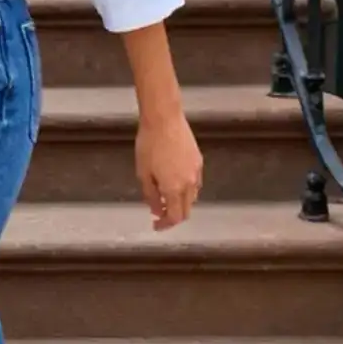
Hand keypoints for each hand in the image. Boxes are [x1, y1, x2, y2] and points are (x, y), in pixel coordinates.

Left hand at [135, 112, 202, 231]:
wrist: (164, 119)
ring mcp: (197, 172)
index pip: (174, 217)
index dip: (165, 224)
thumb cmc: (149, 144)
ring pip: (192, 197)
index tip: (155, 224)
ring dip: (180, 203)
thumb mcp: (143, 173)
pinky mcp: (199, 161)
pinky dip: (185, 190)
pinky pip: (195, 183)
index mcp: (174, 188)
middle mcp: (189, 184)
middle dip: (173, 216)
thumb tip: (155, 210)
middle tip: (159, 214)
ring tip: (165, 197)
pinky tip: (174, 182)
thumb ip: (150, 195)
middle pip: (186, 210)